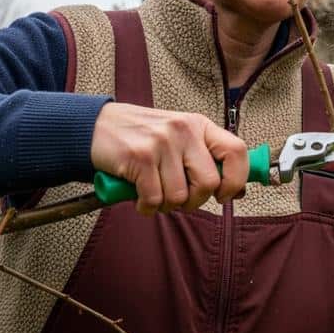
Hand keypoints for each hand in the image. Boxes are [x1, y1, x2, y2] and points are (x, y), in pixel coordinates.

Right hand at [90, 102, 247, 214]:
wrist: (97, 126)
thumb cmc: (142, 136)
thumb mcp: (179, 136)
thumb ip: (204, 157)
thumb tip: (237, 190)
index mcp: (199, 125)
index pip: (237, 151)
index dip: (236, 180)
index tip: (224, 195)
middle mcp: (184, 130)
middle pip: (209, 183)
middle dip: (195, 201)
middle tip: (179, 199)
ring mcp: (162, 143)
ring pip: (179, 196)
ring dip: (166, 205)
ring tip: (154, 193)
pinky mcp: (139, 157)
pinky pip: (154, 199)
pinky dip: (147, 207)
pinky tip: (140, 197)